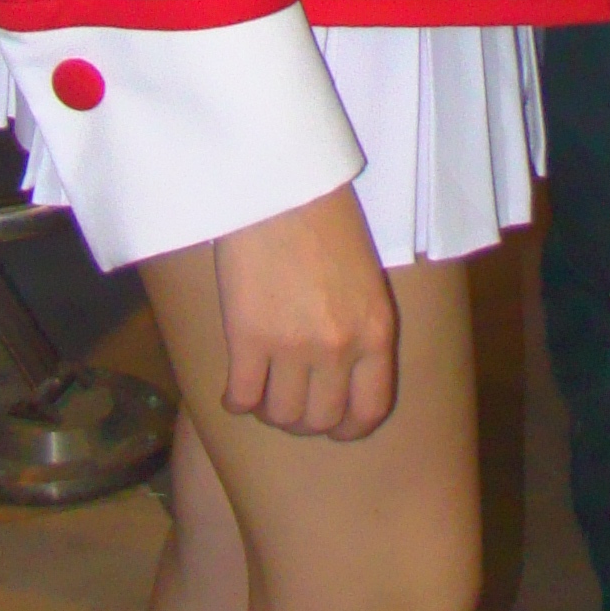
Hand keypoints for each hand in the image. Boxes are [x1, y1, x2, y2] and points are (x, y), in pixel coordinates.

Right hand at [213, 185, 397, 440]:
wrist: (280, 183)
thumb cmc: (324, 217)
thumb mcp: (364, 276)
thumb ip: (359, 326)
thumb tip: (341, 369)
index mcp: (376, 330)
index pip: (370, 410)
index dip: (348, 427)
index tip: (333, 425)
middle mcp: (340, 347)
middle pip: (320, 420)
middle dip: (304, 420)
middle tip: (288, 403)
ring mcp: (293, 346)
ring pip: (280, 415)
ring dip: (268, 410)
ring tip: (260, 392)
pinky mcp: (248, 338)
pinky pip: (241, 397)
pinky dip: (235, 401)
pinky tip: (233, 390)